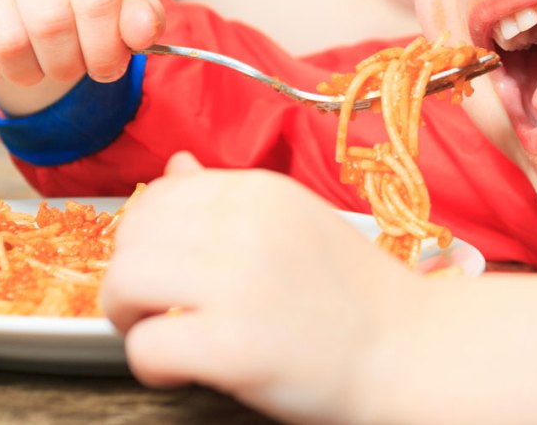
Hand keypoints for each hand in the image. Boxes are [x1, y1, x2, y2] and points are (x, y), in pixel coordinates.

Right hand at [0, 0, 164, 101]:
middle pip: (50, 22)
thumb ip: (139, 17)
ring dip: (27, 71)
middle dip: (67, 63)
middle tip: (68, 69)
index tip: (107, 67)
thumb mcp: (114, 6)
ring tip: (36, 66)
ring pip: (6, 39)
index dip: (106, 47)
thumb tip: (142, 30)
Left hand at [102, 153, 424, 422]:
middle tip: (158, 309)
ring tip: (163, 335)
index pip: (158, 195)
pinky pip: (145, 345)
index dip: (148, 238)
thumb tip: (173, 165)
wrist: (412, 352)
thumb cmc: (356, 294)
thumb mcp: (294, 221)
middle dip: (130, 276)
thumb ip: (229, 197)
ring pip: (123, 282)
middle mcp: (244, 224)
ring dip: (128, 317)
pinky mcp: (232, 346)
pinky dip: (151, 365)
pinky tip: (183, 370)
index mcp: (259, 190)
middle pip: (132, 236)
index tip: (170, 271)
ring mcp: (237, 283)